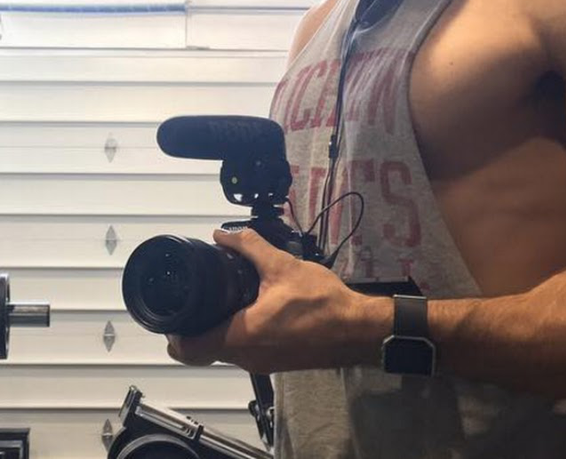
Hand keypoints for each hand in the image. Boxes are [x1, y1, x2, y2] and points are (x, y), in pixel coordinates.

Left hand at [165, 228, 390, 374]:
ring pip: (227, 350)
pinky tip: (253, 307)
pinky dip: (241, 333)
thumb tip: (224, 235)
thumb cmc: (321, 301)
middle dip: (199, 325)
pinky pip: (246, 350)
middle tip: (199, 295)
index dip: (174, 334)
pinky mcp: (276, 362)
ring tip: (225, 297)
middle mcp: (245, 356)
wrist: (358, 329)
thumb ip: (251, 247)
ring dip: (222, 328)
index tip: (175, 311)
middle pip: (206, 349)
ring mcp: (261, 363)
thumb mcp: (284, 266)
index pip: (189, 350)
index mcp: (241, 335)